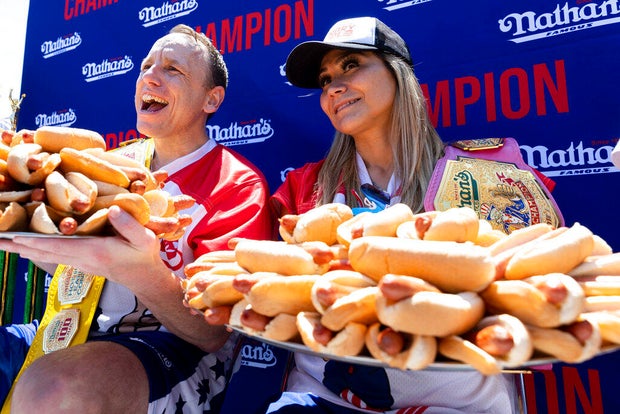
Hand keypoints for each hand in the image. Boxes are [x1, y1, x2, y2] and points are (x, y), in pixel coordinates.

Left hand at [0, 206, 165, 289]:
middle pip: (44, 252)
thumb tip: (113, 209)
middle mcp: (81, 258)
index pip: (59, 245)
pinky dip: (36, 250)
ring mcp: (79, 262)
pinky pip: (52, 256)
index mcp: (94, 251)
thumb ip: (129, 226)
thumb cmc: (144, 256)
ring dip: (23, 249)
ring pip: (45, 255)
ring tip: (2, 244)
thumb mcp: (145, 239)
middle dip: (19, 246)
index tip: (14, 237)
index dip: (36, 241)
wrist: (145, 277)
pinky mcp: (81, 262)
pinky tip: (26, 247)